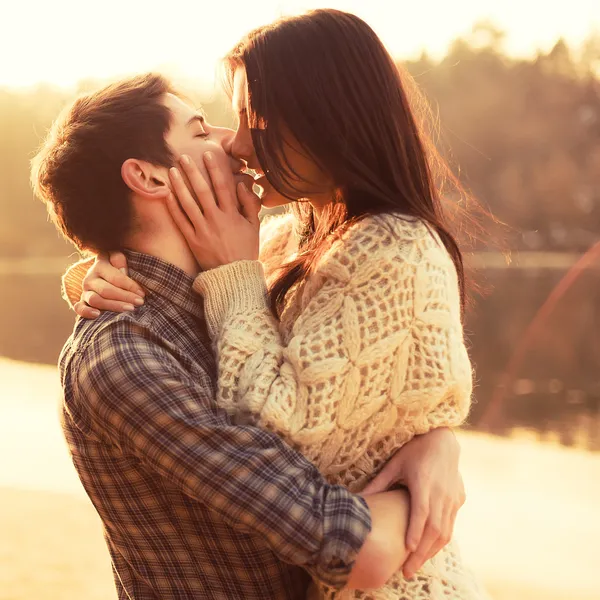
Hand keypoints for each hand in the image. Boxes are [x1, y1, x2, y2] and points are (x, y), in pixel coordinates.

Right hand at [74, 252, 144, 318]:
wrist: (103, 275)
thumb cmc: (118, 267)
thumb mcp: (119, 258)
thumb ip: (120, 260)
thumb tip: (123, 272)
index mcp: (100, 265)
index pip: (115, 277)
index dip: (130, 286)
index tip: (142, 293)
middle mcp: (90, 278)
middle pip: (106, 290)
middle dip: (125, 297)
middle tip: (139, 302)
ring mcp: (85, 291)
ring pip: (95, 300)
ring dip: (113, 305)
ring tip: (129, 309)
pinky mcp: (81, 302)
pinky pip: (79, 308)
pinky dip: (86, 312)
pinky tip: (97, 315)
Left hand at [166, 153, 260, 270]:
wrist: (234, 275)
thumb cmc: (245, 250)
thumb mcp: (254, 227)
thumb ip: (249, 205)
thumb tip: (241, 185)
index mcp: (232, 215)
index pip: (222, 186)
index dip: (215, 169)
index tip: (208, 155)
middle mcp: (216, 220)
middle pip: (202, 190)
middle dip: (192, 172)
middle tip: (183, 157)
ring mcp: (203, 230)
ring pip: (188, 203)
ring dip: (179, 185)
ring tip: (171, 171)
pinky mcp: (192, 240)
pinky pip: (180, 221)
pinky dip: (173, 207)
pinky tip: (167, 194)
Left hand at [361, 428, 464, 578]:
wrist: (443, 440)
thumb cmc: (415, 451)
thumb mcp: (395, 463)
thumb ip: (379, 483)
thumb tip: (358, 499)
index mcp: (424, 482)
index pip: (422, 511)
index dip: (416, 530)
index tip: (408, 549)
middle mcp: (441, 492)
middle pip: (434, 528)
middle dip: (421, 553)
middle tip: (407, 572)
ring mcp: (453, 497)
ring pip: (445, 531)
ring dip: (431, 551)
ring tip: (416, 566)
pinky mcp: (459, 499)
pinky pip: (451, 525)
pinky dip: (440, 540)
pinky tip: (429, 549)